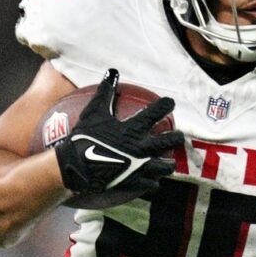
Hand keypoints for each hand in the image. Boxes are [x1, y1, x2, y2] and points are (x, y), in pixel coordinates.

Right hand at [54, 69, 182, 207]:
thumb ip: (106, 92)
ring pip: (165, 166)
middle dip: (176, 138)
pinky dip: (152, 182)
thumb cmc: (85, 137)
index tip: (171, 102)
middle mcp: (142, 147)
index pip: (156, 112)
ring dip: (168, 164)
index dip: (166, 105)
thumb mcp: (94, 112)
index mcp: (134, 129)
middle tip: (178, 136)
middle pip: (169, 141)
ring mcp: (140, 167)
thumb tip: (112, 72)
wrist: (78, 168)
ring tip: (169, 163)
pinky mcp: (135, 182)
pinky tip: (152, 181)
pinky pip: (151, 184)